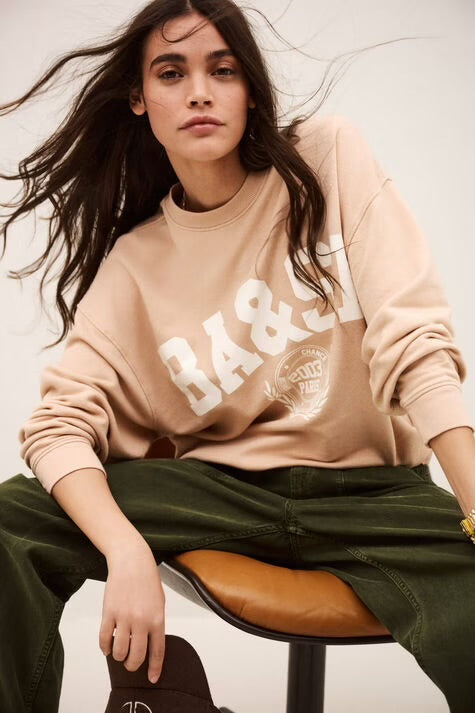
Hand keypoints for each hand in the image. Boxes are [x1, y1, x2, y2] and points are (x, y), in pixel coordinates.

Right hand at [99, 543, 165, 682]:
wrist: (131, 560)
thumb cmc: (147, 578)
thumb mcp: (159, 601)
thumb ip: (156, 623)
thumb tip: (150, 643)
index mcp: (157, 619)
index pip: (157, 651)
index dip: (155, 668)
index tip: (153, 678)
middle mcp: (141, 621)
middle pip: (136, 656)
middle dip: (133, 665)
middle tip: (131, 664)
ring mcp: (124, 617)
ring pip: (119, 651)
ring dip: (118, 656)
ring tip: (119, 653)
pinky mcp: (109, 613)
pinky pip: (104, 639)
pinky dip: (104, 648)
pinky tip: (107, 647)